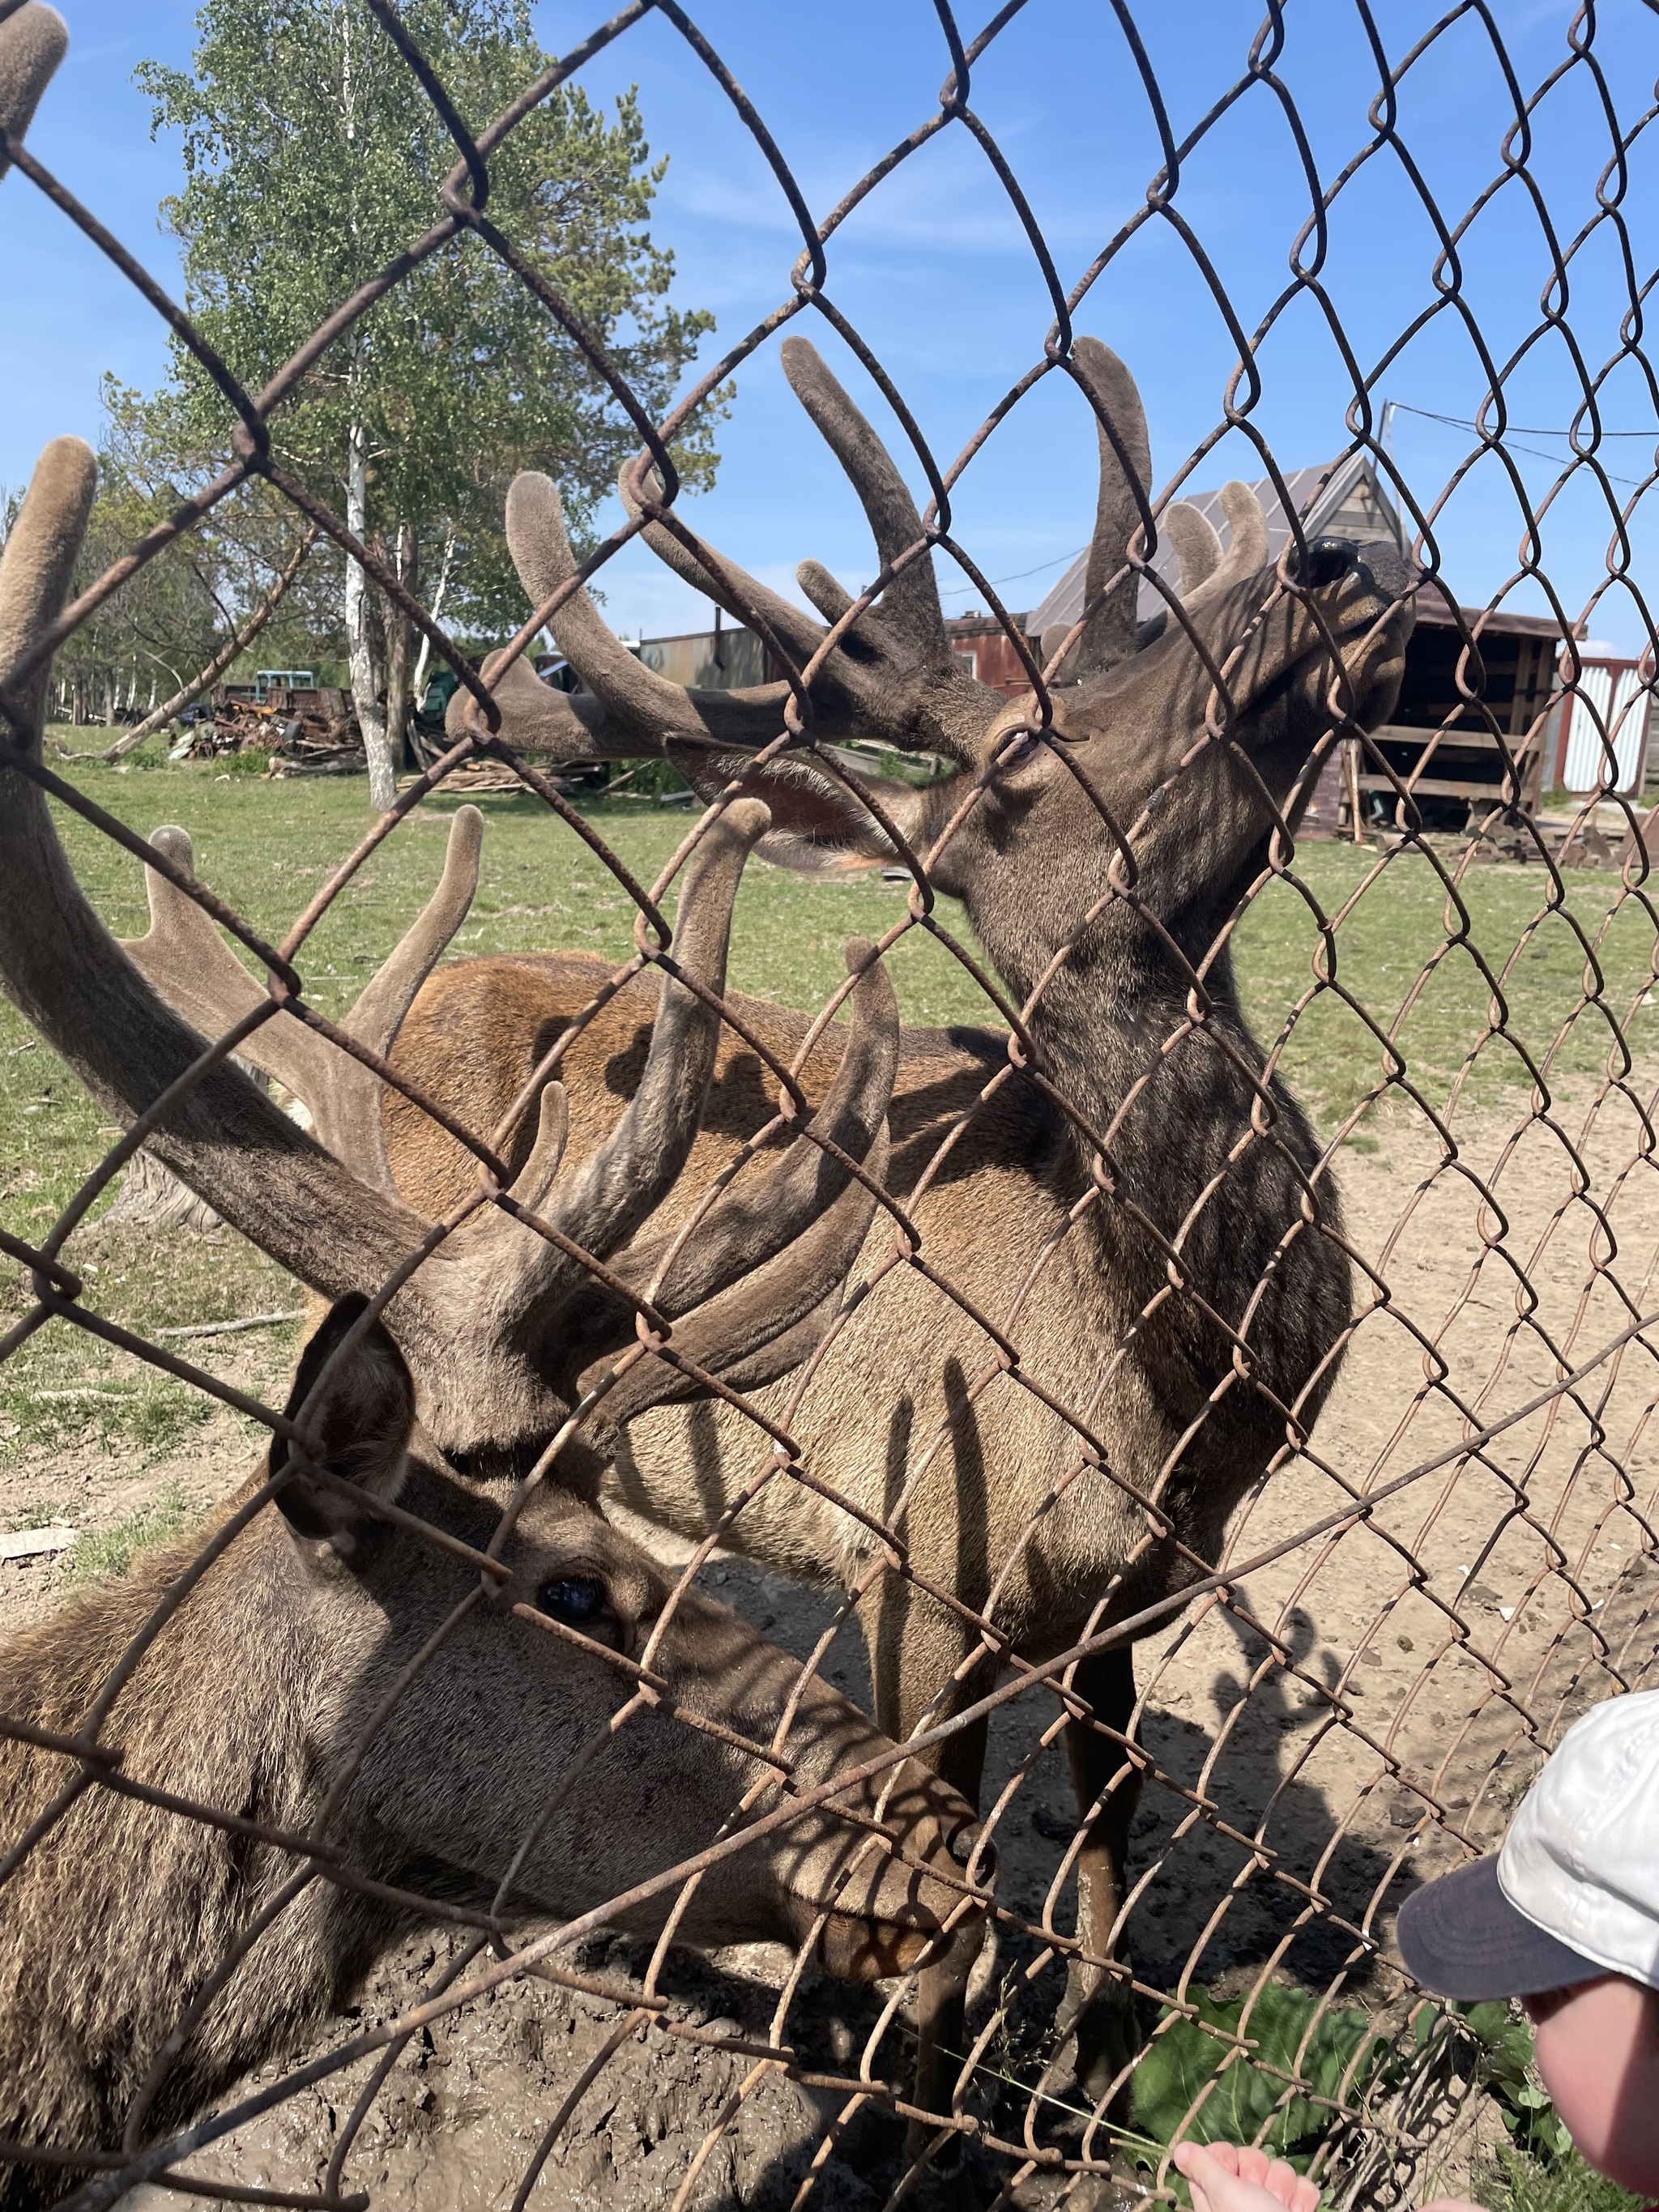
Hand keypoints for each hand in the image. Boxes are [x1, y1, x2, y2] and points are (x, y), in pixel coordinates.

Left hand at [1171, 2140, 1319, 2211]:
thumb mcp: (1223, 2195)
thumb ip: (1202, 2169)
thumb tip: (1179, 2150)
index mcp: (1216, 2195)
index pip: (1217, 2154)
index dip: (1226, 2156)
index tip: (1231, 2170)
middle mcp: (1242, 2199)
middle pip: (1251, 2157)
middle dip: (1258, 2173)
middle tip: (1258, 2195)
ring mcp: (1272, 2204)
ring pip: (1279, 2169)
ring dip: (1282, 2188)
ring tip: (1280, 2208)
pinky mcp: (1296, 2208)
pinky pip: (1302, 2184)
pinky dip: (1302, 2199)